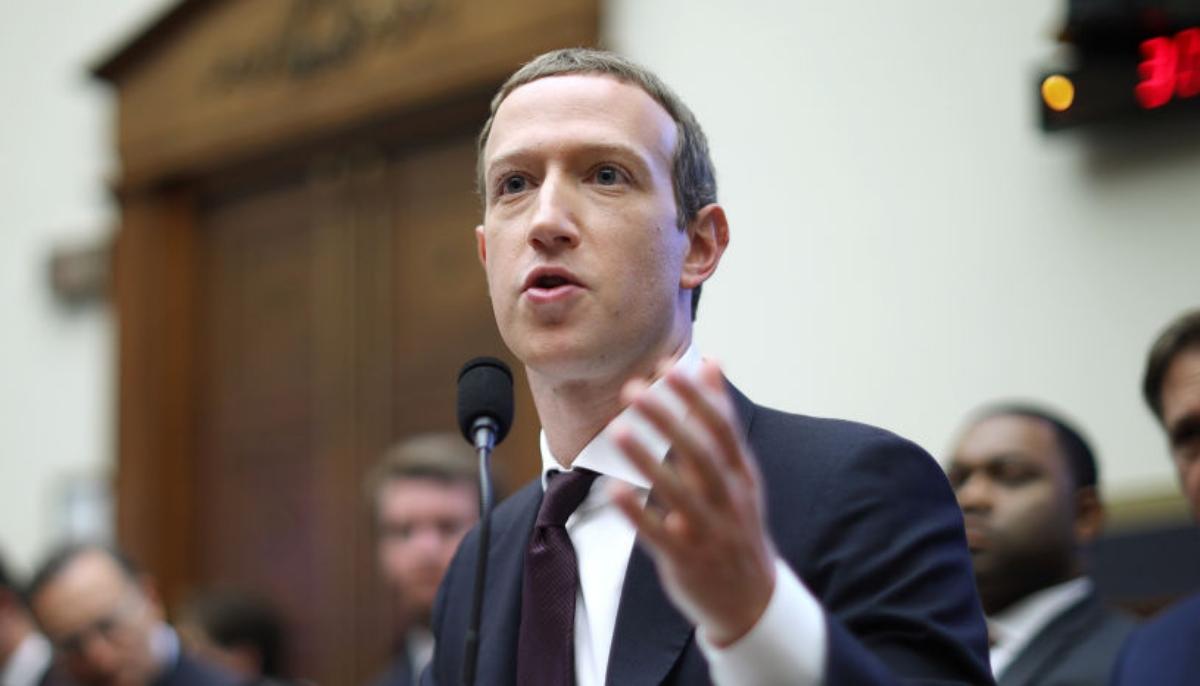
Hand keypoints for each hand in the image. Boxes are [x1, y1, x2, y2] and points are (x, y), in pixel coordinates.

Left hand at [611, 358, 776, 646]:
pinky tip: (613, 490)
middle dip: (668, 420)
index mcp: (740, 474)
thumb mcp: (738, 472)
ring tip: (617, 430)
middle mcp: (728, 499)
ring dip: (647, 460)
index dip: (695, 397)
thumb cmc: (736, 522)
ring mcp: (708, 531)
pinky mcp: (685, 559)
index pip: (721, 429)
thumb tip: (710, 363)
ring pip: (678, 492)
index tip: (667, 367)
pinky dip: (637, 512)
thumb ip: (719, 419)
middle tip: (633, 389)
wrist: (751, 599)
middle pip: (700, 454)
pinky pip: (658, 534)